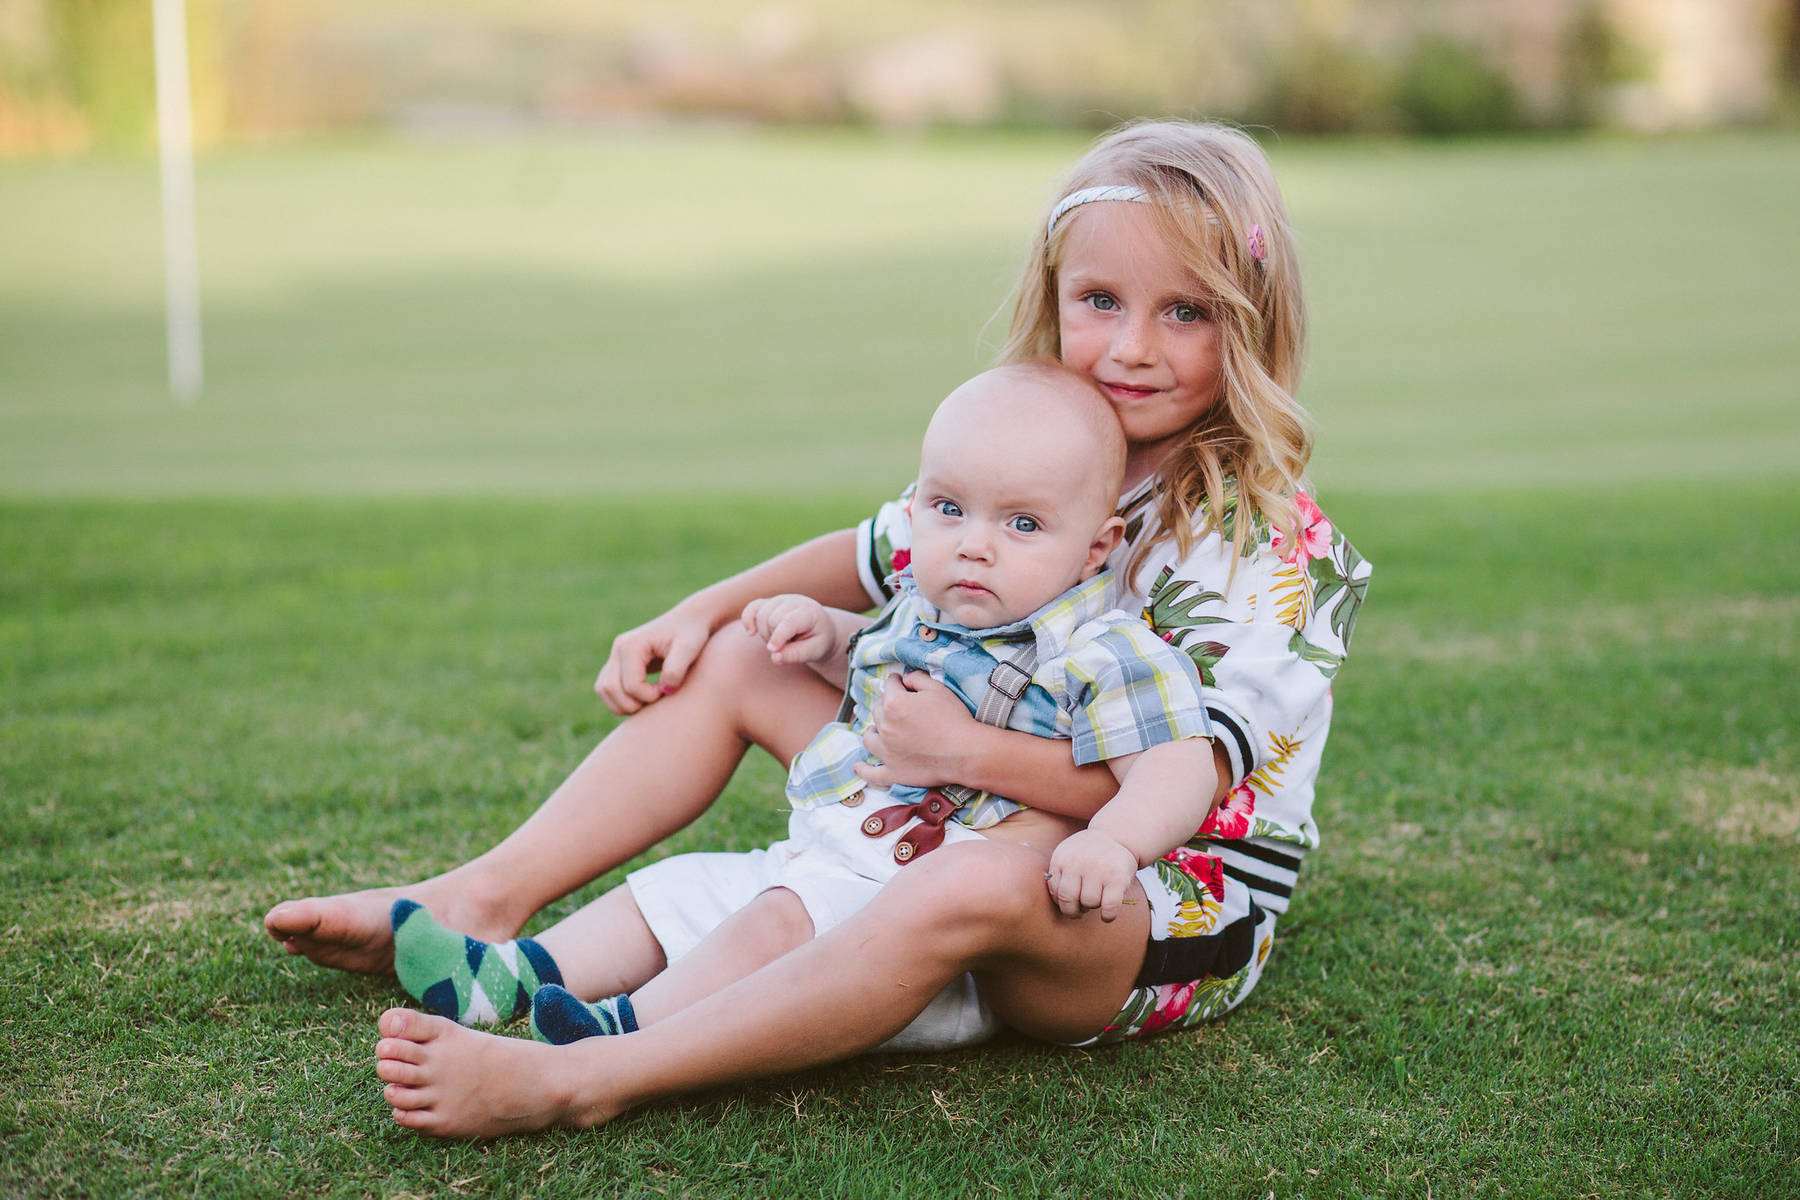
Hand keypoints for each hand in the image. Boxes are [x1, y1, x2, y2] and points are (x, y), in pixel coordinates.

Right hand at [594, 606, 713, 714]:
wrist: (690, 620)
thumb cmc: (692, 632)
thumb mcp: (689, 648)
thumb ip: (676, 669)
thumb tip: (664, 690)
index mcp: (632, 644)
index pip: (631, 685)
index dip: (650, 696)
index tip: (668, 690)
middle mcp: (618, 648)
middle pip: (610, 689)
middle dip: (634, 703)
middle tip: (657, 698)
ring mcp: (615, 655)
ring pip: (603, 690)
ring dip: (623, 704)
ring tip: (649, 700)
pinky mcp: (618, 663)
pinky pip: (607, 688)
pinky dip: (619, 699)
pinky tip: (643, 698)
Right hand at [740, 594, 836, 666]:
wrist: (822, 629)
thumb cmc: (819, 641)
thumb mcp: (815, 651)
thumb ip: (796, 655)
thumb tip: (775, 657)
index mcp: (810, 612)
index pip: (789, 620)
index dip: (779, 636)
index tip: (772, 650)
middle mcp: (794, 601)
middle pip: (771, 619)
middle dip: (773, 638)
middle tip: (788, 647)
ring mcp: (781, 600)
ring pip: (760, 616)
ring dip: (765, 634)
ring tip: (782, 641)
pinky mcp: (770, 603)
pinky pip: (752, 608)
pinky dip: (748, 619)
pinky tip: (751, 633)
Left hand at [853, 671, 981, 789]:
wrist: (966, 752)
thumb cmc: (954, 718)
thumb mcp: (938, 689)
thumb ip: (917, 678)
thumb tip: (905, 678)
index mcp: (894, 704)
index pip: (889, 686)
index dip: (896, 681)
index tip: (900, 682)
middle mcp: (885, 727)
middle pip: (878, 710)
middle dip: (887, 704)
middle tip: (899, 705)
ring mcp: (887, 752)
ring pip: (870, 738)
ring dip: (873, 731)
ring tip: (877, 730)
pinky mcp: (893, 772)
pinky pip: (872, 774)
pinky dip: (864, 771)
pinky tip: (859, 768)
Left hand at [1045, 829, 1139, 920]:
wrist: (1116, 835)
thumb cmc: (1087, 853)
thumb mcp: (1067, 854)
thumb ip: (1058, 874)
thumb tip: (1055, 902)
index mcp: (1062, 858)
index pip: (1055, 892)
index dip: (1063, 904)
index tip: (1071, 904)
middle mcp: (1078, 862)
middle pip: (1070, 900)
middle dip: (1075, 910)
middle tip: (1082, 908)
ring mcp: (1099, 870)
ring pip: (1090, 903)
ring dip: (1093, 907)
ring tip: (1098, 897)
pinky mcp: (1118, 878)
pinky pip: (1109, 907)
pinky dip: (1108, 916)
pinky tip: (1107, 914)